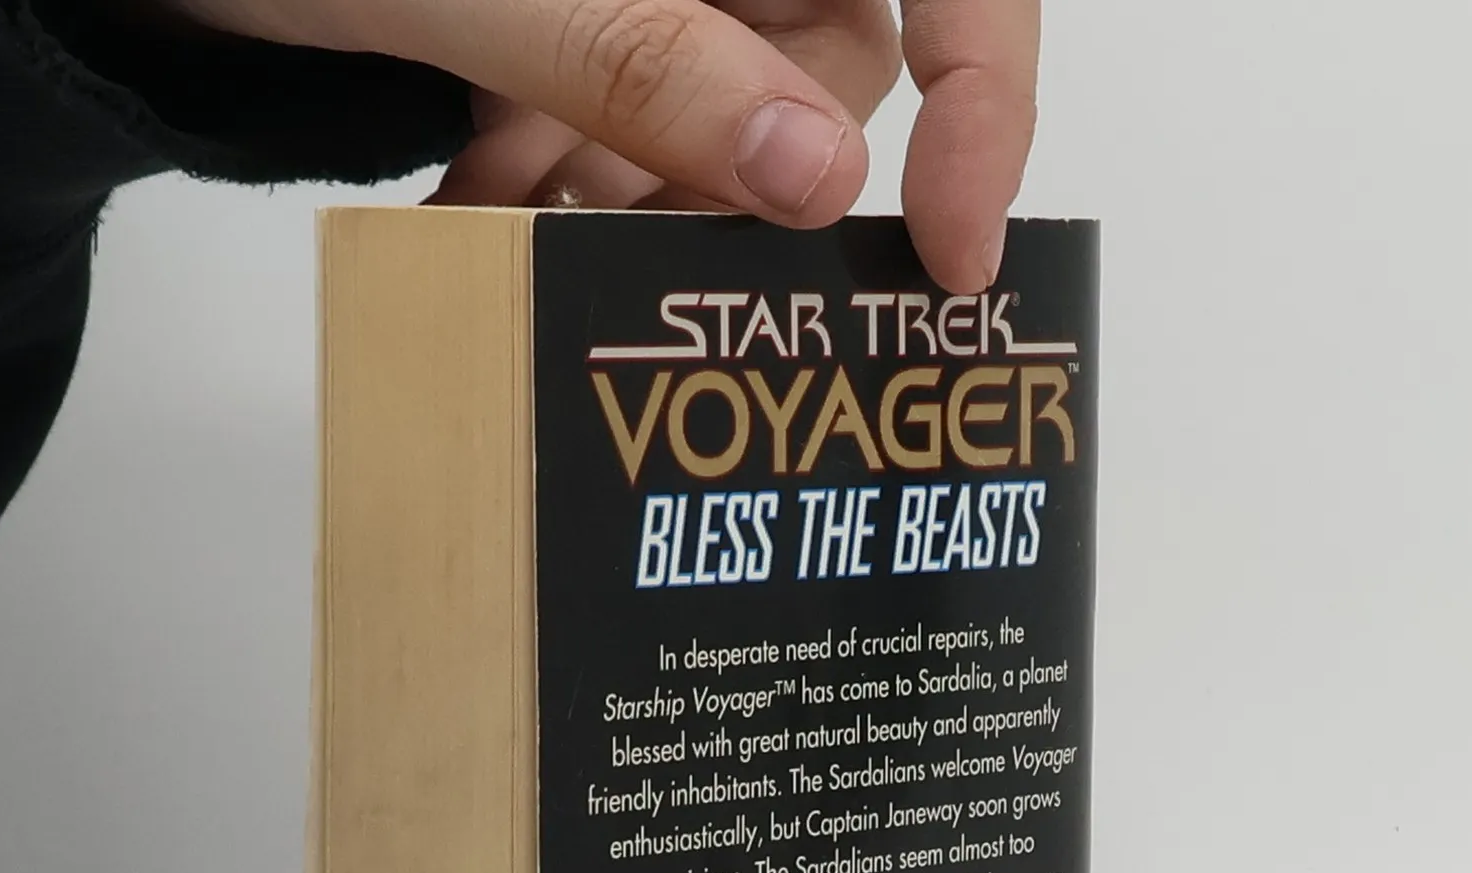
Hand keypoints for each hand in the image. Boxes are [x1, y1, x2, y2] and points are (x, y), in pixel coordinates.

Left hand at [161, 0, 1039, 291]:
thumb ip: (647, 61)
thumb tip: (815, 175)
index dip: (985, 97)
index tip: (954, 248)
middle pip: (832, 64)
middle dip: (735, 172)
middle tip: (624, 237)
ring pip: (727, 113)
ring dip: (632, 194)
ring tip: (512, 221)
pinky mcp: (590, 4)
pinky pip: (636, 114)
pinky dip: (571, 176)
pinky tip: (486, 204)